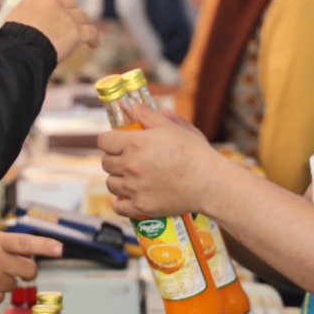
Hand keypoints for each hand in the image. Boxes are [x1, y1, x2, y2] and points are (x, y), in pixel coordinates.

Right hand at [3, 0, 97, 63]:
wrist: (21, 48)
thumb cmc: (11, 41)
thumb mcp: (10, 24)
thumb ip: (20, 21)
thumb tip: (20, 31)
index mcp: (34, 1)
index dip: (51, 6)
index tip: (51, 14)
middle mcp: (52, 4)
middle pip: (67, 2)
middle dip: (68, 11)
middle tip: (67, 23)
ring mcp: (66, 17)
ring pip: (81, 15)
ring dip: (80, 23)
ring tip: (81, 33)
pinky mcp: (76, 32)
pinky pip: (91, 32)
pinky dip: (94, 38)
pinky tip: (93, 45)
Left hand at [100, 104, 222, 218]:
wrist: (209, 182)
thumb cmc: (194, 153)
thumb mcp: (173, 127)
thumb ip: (150, 115)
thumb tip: (135, 107)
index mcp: (135, 143)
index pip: (104, 141)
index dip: (109, 140)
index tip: (116, 141)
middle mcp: (131, 165)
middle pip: (106, 162)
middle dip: (114, 158)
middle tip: (127, 158)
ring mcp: (134, 188)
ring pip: (110, 183)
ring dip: (117, 179)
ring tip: (130, 177)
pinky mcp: (141, 206)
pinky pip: (119, 207)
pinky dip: (120, 203)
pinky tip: (126, 197)